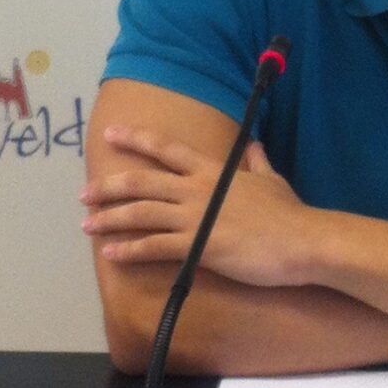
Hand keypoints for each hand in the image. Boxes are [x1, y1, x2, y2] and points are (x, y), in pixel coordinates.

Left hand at [81, 129, 317, 289]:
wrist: (302, 241)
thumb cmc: (289, 213)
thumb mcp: (272, 179)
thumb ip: (257, 162)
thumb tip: (254, 147)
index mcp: (213, 170)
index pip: (166, 150)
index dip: (136, 140)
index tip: (112, 134)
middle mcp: (197, 189)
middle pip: (142, 181)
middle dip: (109, 186)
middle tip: (85, 192)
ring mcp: (195, 217)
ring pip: (141, 213)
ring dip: (110, 218)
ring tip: (87, 224)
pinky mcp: (198, 247)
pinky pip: (154, 247)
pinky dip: (129, 249)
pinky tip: (111, 253)